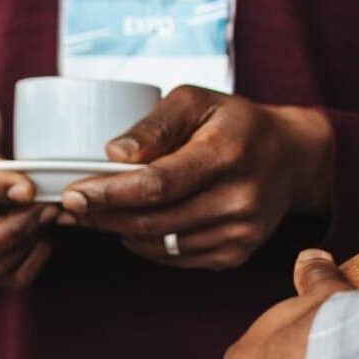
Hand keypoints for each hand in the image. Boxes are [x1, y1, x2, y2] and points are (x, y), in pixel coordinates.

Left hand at [59, 89, 333, 269]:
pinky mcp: (237, 252)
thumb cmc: (233, 122)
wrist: (292, 156)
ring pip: (160, 244)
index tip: (72, 193)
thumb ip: (153, 125)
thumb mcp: (194, 100)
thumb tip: (112, 154)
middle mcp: (239, 200)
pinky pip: (175, 258)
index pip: (157, 185)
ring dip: (116, 231)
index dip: (109, 193)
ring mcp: (242, 232)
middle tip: (67, 207)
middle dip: (101, 215)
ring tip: (87, 214)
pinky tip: (125, 225)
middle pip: (153, 220)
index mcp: (226, 155)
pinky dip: (144, 244)